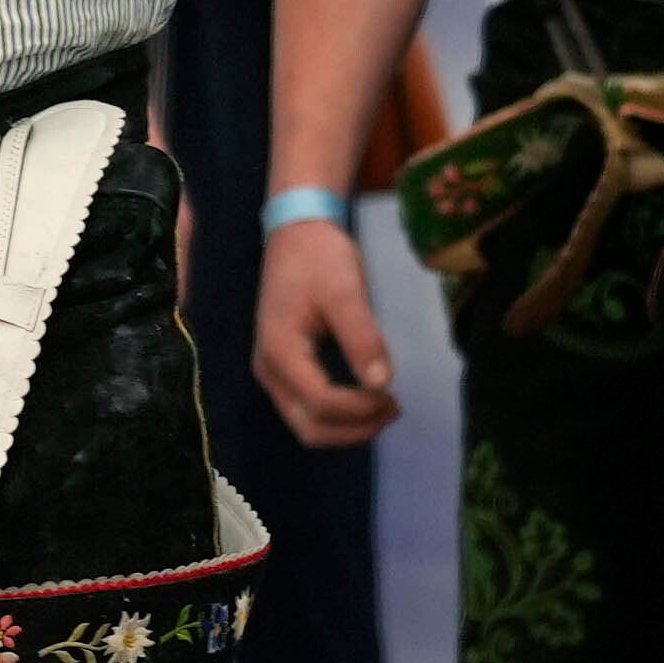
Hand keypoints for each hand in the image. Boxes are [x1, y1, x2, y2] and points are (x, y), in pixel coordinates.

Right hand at [250, 218, 399, 447]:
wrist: (297, 234)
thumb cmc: (320, 258)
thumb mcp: (345, 291)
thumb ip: (362, 336)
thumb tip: (382, 384)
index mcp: (280, 350)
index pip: (320, 402)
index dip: (359, 409)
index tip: (394, 395)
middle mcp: (269, 370)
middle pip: (310, 427)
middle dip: (355, 428)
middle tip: (394, 409)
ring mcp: (273, 372)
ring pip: (308, 424)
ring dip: (348, 427)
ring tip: (386, 408)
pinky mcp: (284, 368)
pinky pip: (308, 409)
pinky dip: (339, 415)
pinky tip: (368, 400)